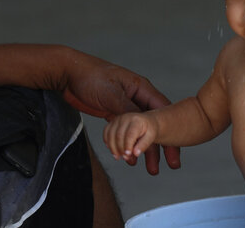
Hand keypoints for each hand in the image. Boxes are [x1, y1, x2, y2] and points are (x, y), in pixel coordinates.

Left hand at [59, 50, 180, 174]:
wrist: (67, 74)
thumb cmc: (91, 77)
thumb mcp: (112, 94)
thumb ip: (128, 111)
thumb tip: (144, 126)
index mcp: (141, 89)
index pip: (162, 111)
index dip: (171, 130)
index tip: (176, 147)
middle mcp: (136, 97)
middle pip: (154, 124)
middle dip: (162, 144)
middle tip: (170, 164)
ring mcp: (125, 106)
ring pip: (141, 131)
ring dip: (145, 149)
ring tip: (151, 169)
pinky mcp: (113, 113)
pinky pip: (126, 133)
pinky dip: (129, 146)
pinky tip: (130, 159)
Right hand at [103, 113, 158, 163]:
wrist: (147, 122)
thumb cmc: (149, 129)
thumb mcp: (151, 137)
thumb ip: (144, 145)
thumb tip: (135, 153)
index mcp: (136, 120)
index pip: (129, 134)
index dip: (127, 146)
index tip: (128, 155)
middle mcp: (125, 118)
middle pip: (118, 136)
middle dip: (120, 149)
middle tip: (125, 158)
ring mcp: (117, 119)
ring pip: (110, 135)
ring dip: (112, 148)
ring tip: (118, 156)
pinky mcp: (112, 122)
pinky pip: (106, 132)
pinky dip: (107, 142)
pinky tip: (112, 149)